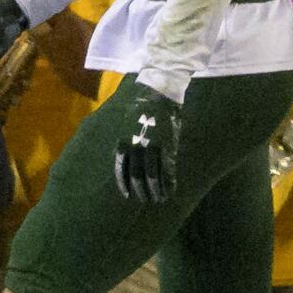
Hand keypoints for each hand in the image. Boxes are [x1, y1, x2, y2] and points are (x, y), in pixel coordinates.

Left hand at [113, 80, 182, 203]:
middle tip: (145, 200)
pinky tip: (170, 190)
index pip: (121, 170)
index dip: (124, 184)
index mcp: (123, 142)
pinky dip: (169, 182)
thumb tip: (128, 157)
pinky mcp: (167, 145)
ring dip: (155, 190)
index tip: (128, 195)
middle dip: (141, 190)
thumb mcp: (128, 125)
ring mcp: (152, 147)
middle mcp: (135, 147)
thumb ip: (128, 142)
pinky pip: (167, 169)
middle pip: (136, 176)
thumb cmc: (143, 106)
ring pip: (152, 175)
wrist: (159, 92)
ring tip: (159, 199)